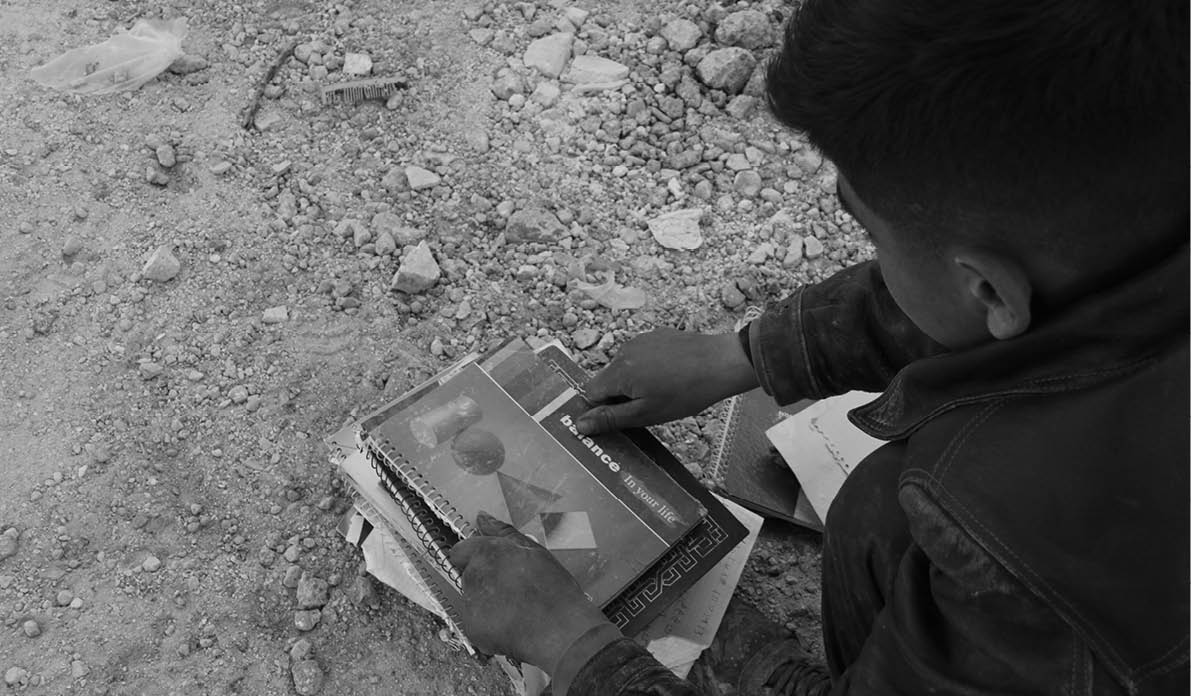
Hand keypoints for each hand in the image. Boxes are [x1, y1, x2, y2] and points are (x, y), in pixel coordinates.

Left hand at [447, 512, 613, 669]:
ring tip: (516, 608)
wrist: (561, 631)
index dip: (476, 558)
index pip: (461, 551)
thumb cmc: (554, 591)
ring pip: (472, 599)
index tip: (491, 566)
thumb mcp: (534, 550)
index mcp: (487, 552)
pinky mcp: (472, 627)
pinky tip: (512, 624)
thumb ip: (502, 532)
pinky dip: (489, 624)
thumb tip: (482, 517)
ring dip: (487, 602)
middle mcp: (473, 575)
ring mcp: (470, 603)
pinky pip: (476, 622)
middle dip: (486, 581)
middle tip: (513, 589)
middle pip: (469, 575)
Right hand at [577, 329, 758, 434]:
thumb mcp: (647, 414)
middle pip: (608, 379)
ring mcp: (640, 340)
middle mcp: (624, 350)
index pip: (591, 393)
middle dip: (622, 395)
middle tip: (650, 406)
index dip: (605, 408)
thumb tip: (579, 425)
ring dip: (636, 382)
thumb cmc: (687, 393)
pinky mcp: (657, 335)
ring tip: (665, 391)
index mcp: (618, 371)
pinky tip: (672, 376)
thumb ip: (611, 419)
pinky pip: (642, 355)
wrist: (722, 363)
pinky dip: (650, 367)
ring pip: (625, 368)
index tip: (627, 416)